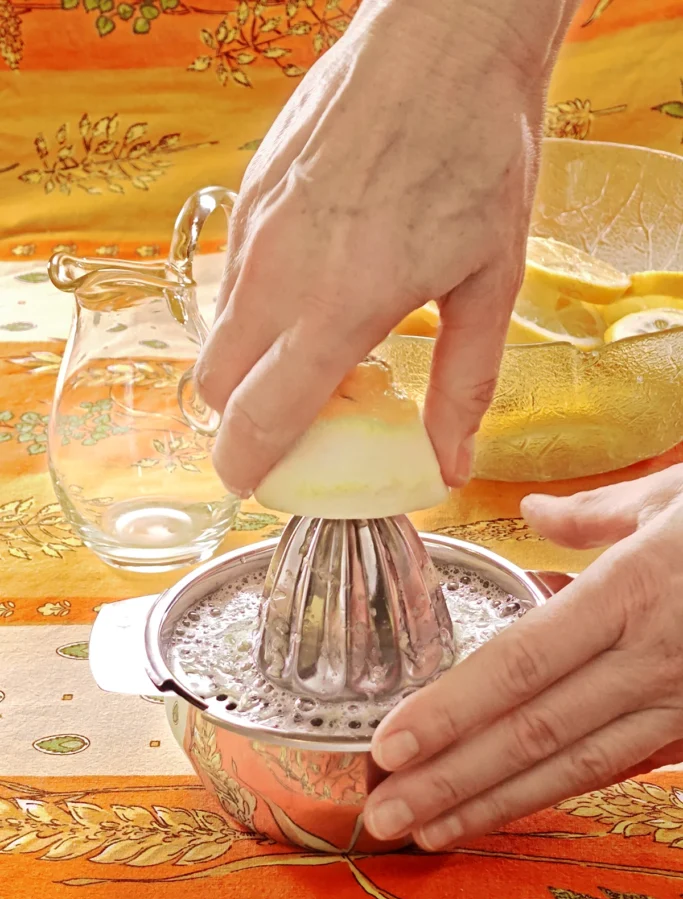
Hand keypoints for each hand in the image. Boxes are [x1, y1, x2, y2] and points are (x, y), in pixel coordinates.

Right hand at [196, 0, 572, 496]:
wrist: (445, 39)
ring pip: (218, 331)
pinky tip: (313, 291)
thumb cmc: (478, 150)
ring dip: (249, 365)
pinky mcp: (249, 194)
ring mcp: (256, 228)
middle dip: (239, 422)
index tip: (257, 484)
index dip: (246, 466)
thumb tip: (447, 461)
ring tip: (316, 352)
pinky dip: (255, 311)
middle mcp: (280, 271)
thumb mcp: (492, 281)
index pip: (258, 416)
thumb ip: (464, 385)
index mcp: (341, 304)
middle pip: (213, 385)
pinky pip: (231, 278)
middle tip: (296, 425)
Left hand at [364, 465, 682, 849]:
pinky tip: (511, 808)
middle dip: (452, 779)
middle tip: (382, 814)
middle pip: (535, 731)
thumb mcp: (674, 496)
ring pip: (576, 766)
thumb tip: (536, 512)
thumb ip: (596, 514)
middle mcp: (654, 659)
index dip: (451, 711)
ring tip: (427, 828)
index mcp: (632, 592)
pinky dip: (561, 791)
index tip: (389, 744)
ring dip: (495, 802)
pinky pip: (624, 767)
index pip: (519, 665)